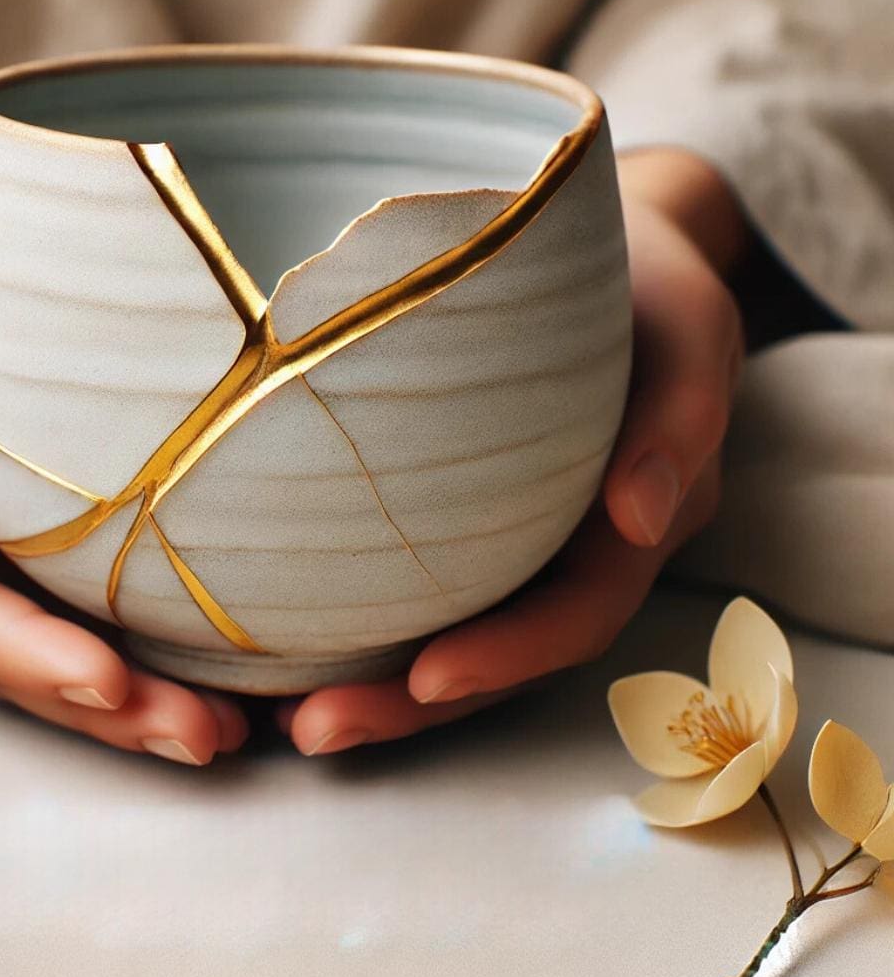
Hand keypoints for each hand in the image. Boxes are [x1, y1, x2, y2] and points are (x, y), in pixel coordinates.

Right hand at [0, 142, 247, 764]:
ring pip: (46, 648)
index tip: (111, 684)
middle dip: (101, 708)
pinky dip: (143, 651)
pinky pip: (79, 608)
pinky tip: (214, 674)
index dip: (23, 653)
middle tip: (204, 736)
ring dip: (130, 704)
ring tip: (223, 732)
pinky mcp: (28, 536)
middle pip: (5, 655)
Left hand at [275, 147, 747, 754]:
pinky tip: (289, 653)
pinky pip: (423, 585)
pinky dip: (364, 628)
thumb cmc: (643, 275)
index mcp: (637, 519)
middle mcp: (578, 546)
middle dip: (412, 703)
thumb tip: (639, 519)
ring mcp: (522, 538)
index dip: (510, 656)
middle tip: (314, 730)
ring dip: (377, 688)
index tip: (425, 681)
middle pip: (500, 652)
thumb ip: (681, 416)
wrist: (604, 246)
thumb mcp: (687, 321)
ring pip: (456, 634)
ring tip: (288, 718)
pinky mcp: (470, 517)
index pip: (577, 612)